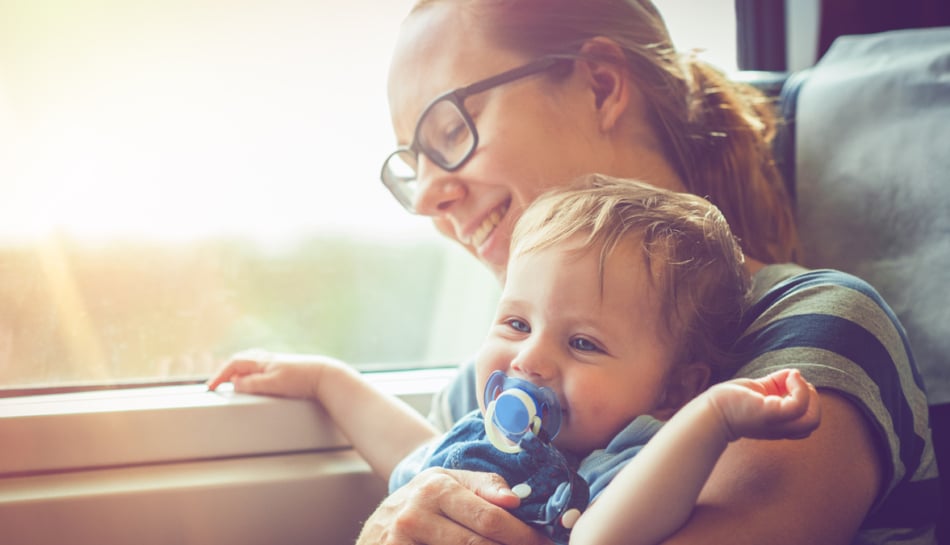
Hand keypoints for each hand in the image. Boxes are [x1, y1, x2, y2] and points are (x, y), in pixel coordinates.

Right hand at [206, 348, 343, 398]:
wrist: (324, 375)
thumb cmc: (301, 378)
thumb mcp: (273, 383)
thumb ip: (252, 383)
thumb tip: (234, 383)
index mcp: (262, 361)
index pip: (233, 364)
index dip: (220, 375)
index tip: (210, 387)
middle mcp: (267, 359)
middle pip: (241, 360)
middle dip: (227, 370)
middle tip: (217, 383)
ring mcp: (276, 363)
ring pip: (251, 363)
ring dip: (239, 370)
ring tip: (232, 381)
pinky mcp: (284, 369)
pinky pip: (260, 367)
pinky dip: (251, 372)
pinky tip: (254, 379)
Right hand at [356, 468, 550, 544]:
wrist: (374, 531)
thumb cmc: (421, 505)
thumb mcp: (447, 484)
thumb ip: (484, 486)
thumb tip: (516, 499)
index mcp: (436, 486)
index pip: (489, 516)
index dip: (523, 535)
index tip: (546, 543)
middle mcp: (415, 511)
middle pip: (477, 544)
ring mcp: (400, 539)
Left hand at [708, 369, 820, 440]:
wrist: (710, 411)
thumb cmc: (730, 401)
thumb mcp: (760, 390)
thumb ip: (777, 383)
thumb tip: (794, 373)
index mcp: (780, 425)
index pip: (806, 422)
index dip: (807, 402)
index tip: (790, 385)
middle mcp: (781, 428)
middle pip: (813, 423)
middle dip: (813, 399)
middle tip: (796, 383)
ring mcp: (777, 423)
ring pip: (812, 419)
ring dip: (810, 395)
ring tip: (794, 380)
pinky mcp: (770, 414)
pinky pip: (799, 405)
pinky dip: (801, 388)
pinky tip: (789, 377)